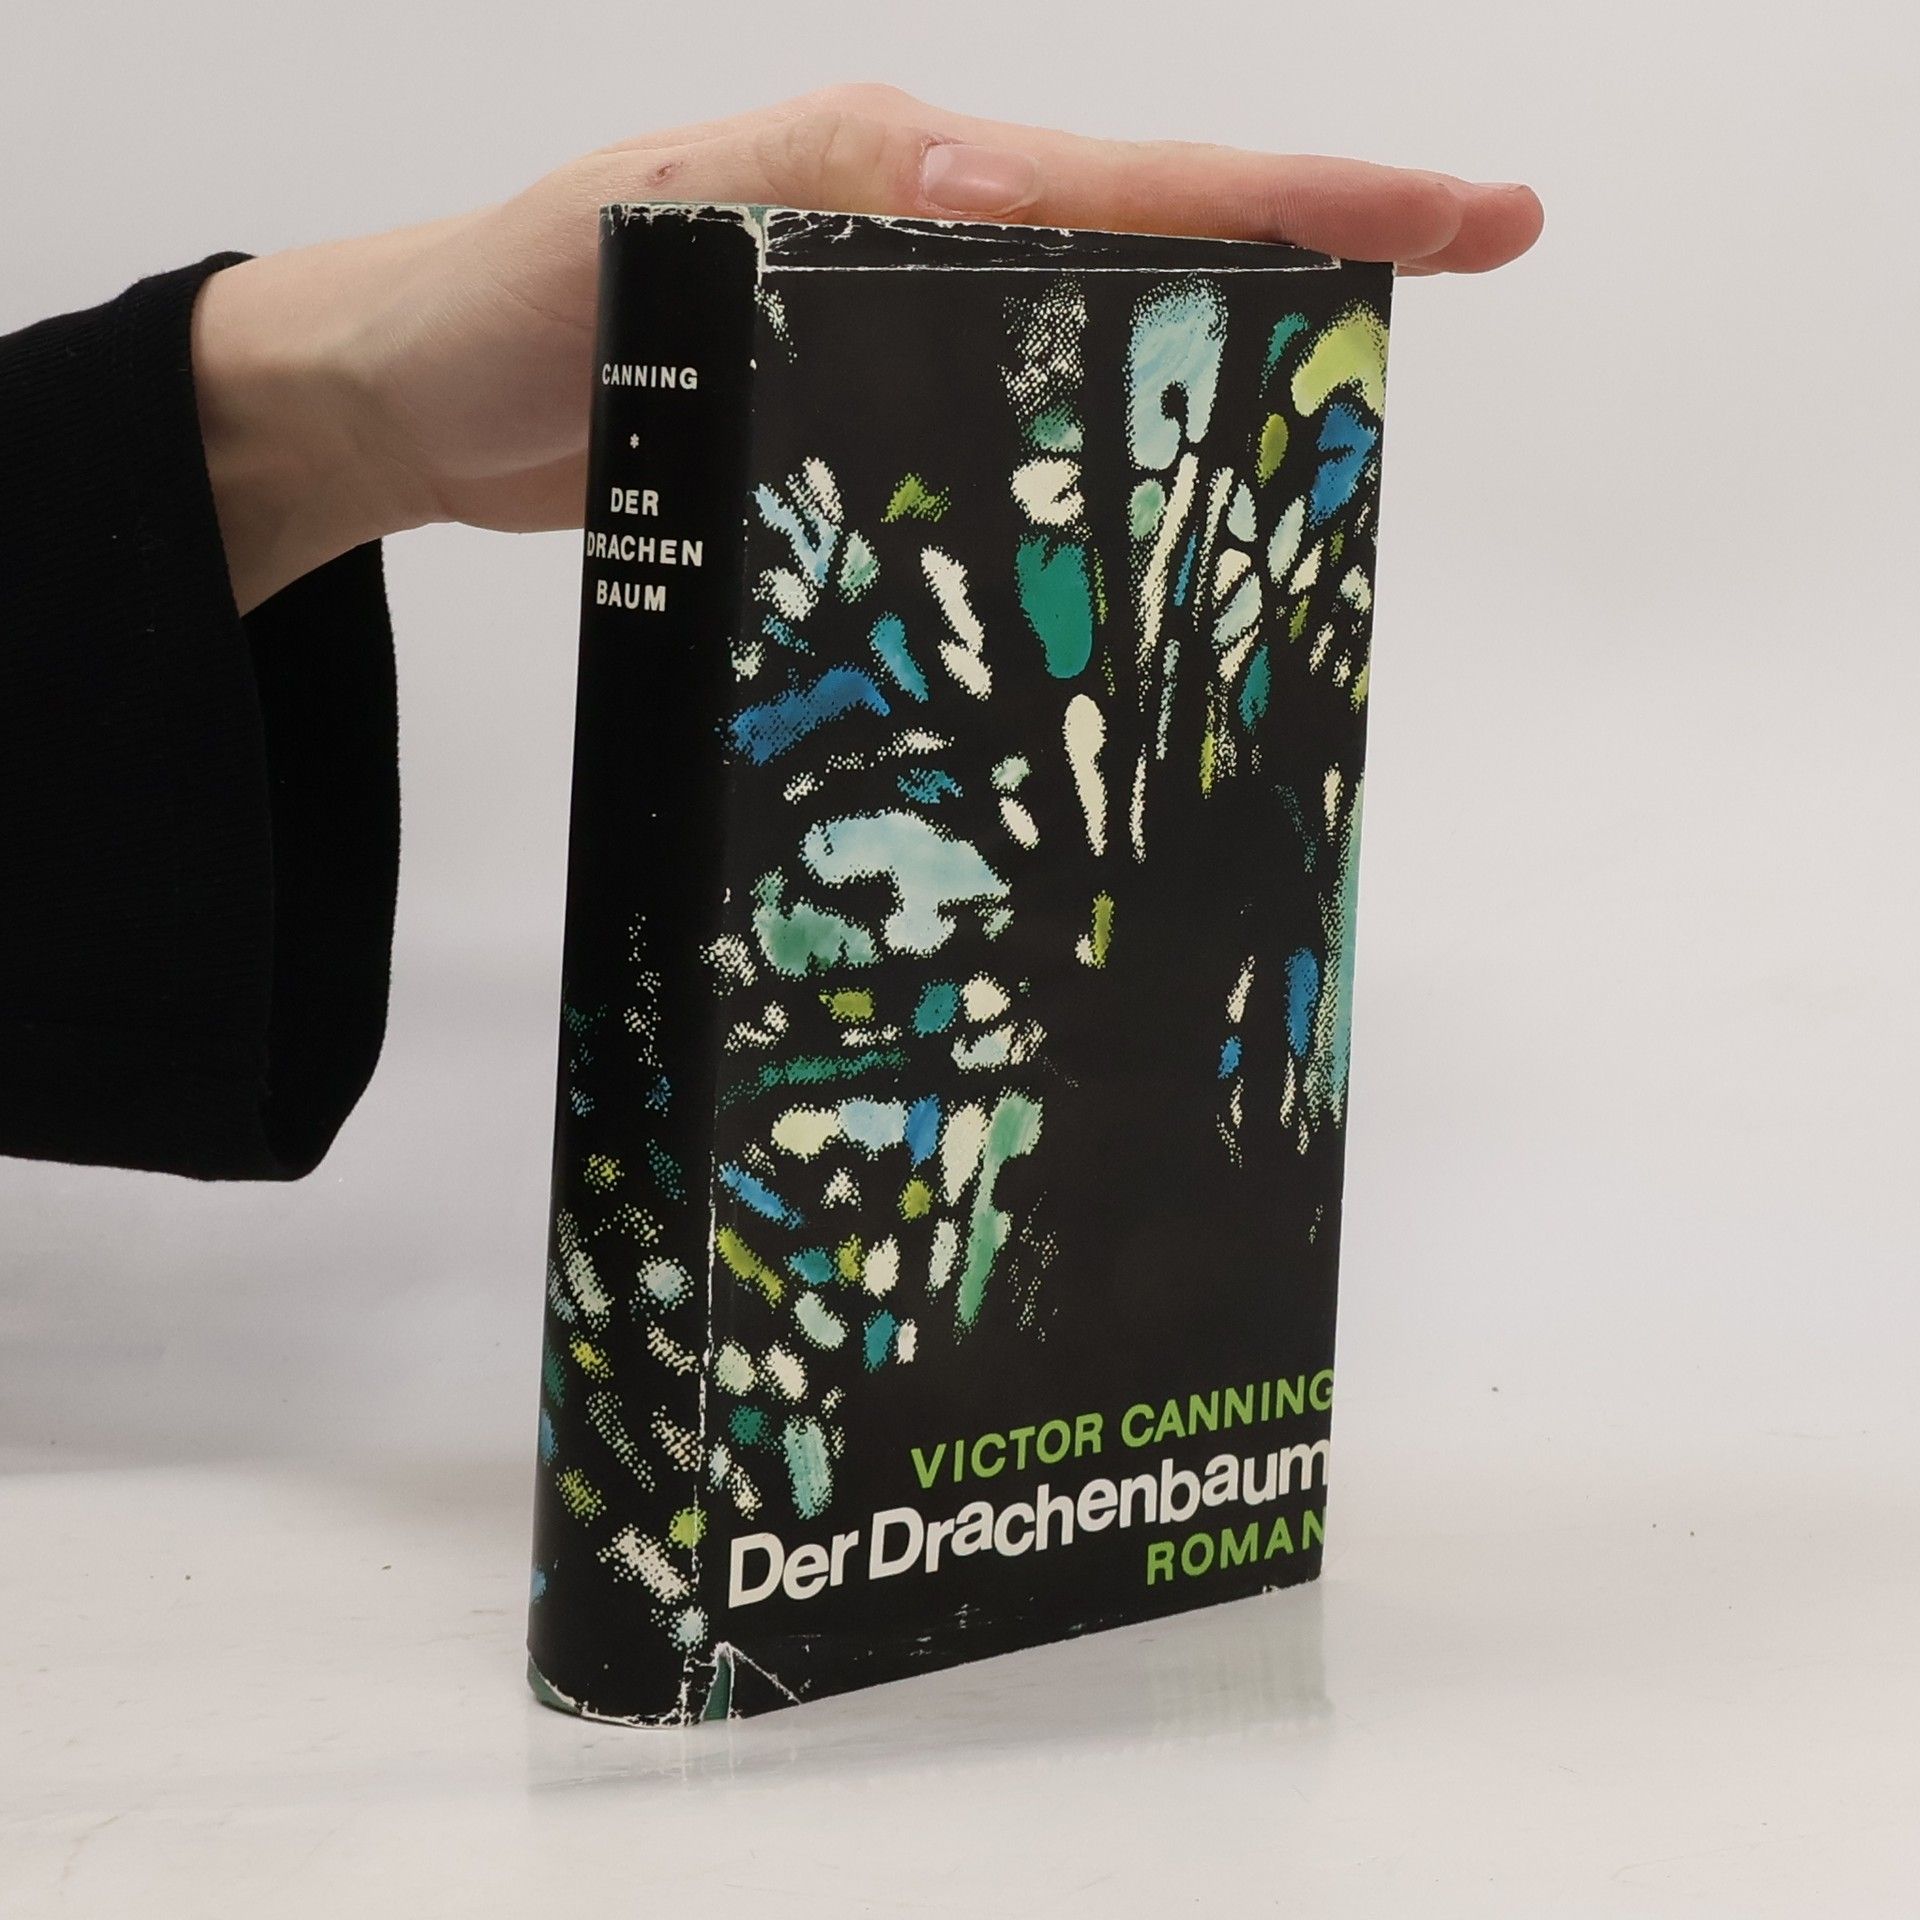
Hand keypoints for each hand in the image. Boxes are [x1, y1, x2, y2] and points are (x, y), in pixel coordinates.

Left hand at [191, 81, 1543, 612]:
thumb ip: (823, 198)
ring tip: (1343, 414)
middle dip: (1310, 260)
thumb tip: (1004, 186)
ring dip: (1220, 367)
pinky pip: (1014, 429)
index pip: (1140, 180)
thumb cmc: (511, 305)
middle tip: (1458, 279)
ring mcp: (899, 333)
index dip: (1310, 197)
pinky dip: (1096, 460)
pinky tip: (1146, 514)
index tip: (1469, 213)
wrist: (419, 401)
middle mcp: (920, 241)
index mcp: (899, 177)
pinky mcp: (865, 418)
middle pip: (1156, 244)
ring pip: (1098, 342)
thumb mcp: (658, 225)